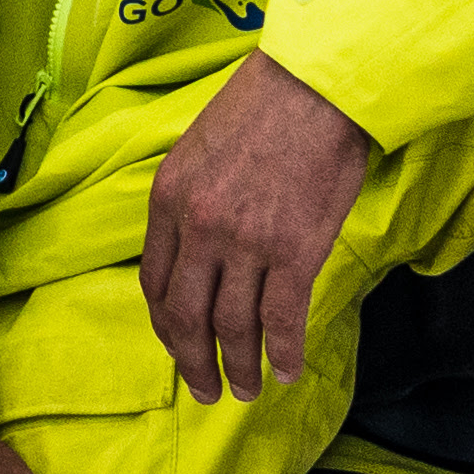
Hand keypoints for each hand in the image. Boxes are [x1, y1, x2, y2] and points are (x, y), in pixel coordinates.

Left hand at [138, 52, 379, 406]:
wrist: (318, 83)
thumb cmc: (262, 105)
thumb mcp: (198, 148)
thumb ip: (188, 202)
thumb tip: (192, 254)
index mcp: (169, 199)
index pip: (155, 283)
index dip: (166, 326)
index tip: (178, 345)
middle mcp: (200, 227)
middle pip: (186, 317)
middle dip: (193, 363)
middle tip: (205, 390)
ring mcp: (247, 243)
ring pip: (233, 326)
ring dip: (240, 367)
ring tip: (247, 390)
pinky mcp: (296, 251)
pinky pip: (283, 319)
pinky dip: (284, 353)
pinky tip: (287, 371)